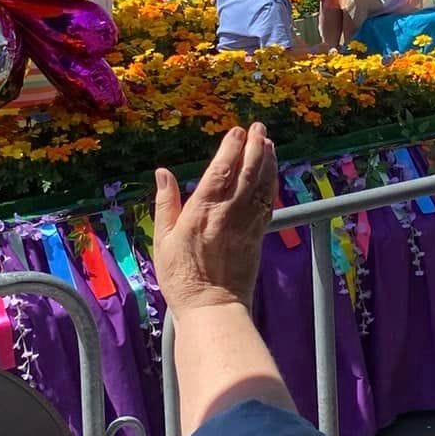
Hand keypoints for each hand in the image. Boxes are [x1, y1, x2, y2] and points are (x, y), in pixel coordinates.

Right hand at [153, 124, 277, 313]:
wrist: (212, 308)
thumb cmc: (182, 277)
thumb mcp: (163, 240)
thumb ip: (165, 203)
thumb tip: (162, 173)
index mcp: (202, 212)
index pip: (221, 171)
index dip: (231, 148)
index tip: (237, 131)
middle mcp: (228, 214)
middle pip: (247, 172)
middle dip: (255, 146)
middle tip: (259, 128)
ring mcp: (246, 224)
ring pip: (261, 185)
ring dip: (267, 161)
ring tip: (269, 142)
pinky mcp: (257, 236)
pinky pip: (267, 203)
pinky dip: (271, 183)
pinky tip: (272, 172)